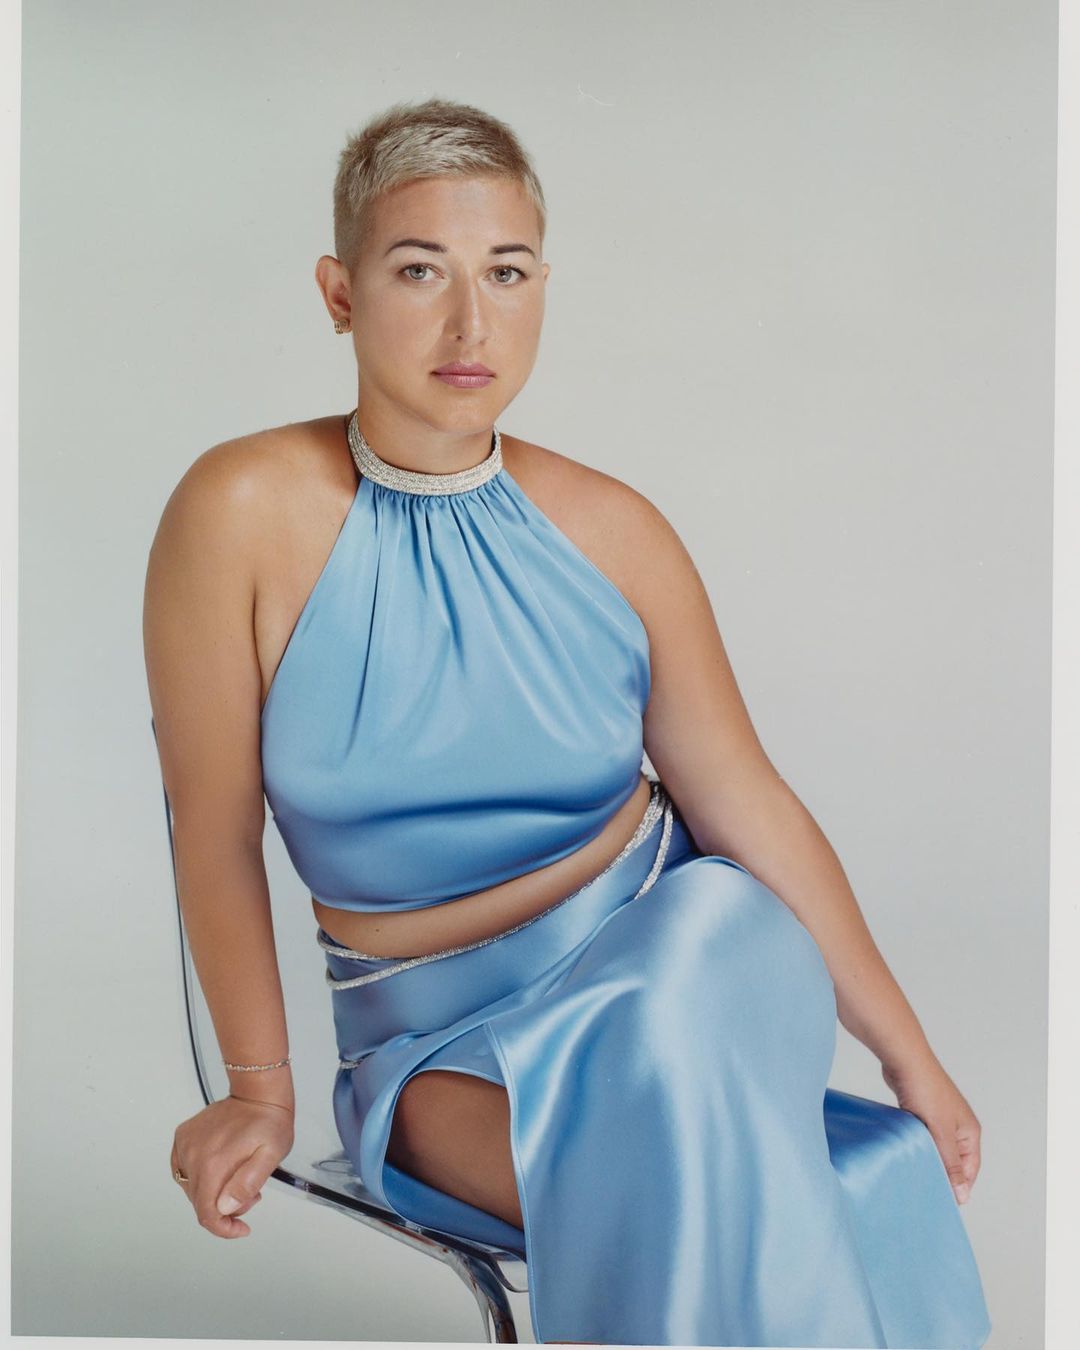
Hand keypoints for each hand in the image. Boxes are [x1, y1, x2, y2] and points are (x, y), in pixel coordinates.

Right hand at [170, 1095, 294, 1237]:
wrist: (258, 1092)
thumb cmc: (269, 1122)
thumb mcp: (272, 1155)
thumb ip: (248, 1183)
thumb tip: (226, 1207)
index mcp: (213, 1164)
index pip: (207, 1213)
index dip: (223, 1228)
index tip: (241, 1227)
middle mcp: (193, 1156)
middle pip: (200, 1202)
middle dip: (224, 1208)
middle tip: (250, 1194)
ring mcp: (185, 1144)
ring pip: (191, 1188)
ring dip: (212, 1192)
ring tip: (238, 1178)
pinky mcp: (183, 1136)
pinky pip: (182, 1169)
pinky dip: (198, 1178)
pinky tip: (218, 1170)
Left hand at [880, 1055, 980, 1205]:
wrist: (904, 1060)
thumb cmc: (926, 1090)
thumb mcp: (941, 1132)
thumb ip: (951, 1164)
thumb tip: (961, 1194)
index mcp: (970, 1131)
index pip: (970, 1169)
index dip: (959, 1186)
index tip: (943, 1201)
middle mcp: (958, 1125)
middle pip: (954, 1160)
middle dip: (942, 1173)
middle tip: (926, 1189)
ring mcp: (940, 1118)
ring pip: (936, 1148)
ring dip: (927, 1158)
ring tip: (915, 1172)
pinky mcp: (922, 1111)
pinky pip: (923, 1136)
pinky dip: (917, 1144)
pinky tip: (906, 1152)